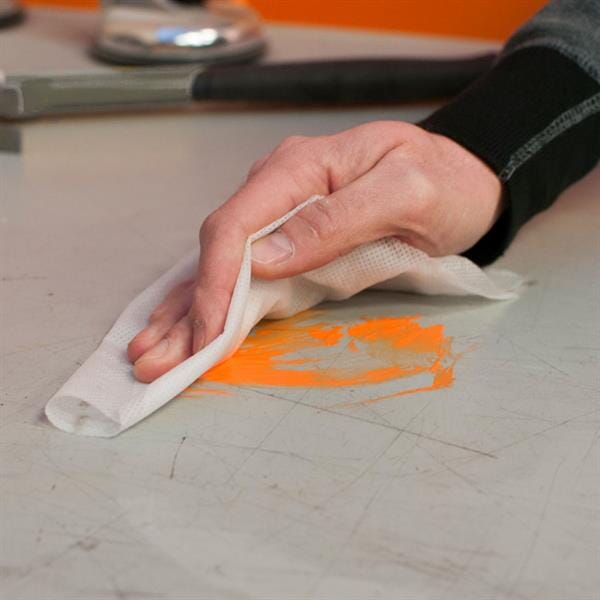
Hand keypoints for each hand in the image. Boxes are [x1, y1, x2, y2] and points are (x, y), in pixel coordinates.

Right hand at [128, 121, 501, 381]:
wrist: (464, 180)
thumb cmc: (445, 184)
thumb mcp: (405, 192)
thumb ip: (335, 219)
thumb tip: (265, 258)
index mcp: (300, 168)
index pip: (236, 226)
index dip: (215, 285)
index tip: (207, 335)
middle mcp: (278, 188)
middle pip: (218, 249)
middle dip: (189, 307)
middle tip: (156, 359)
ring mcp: (280, 213)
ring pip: (221, 264)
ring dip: (188, 311)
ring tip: (155, 352)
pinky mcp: (291, 240)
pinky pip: (243, 272)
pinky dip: (212, 303)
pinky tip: (185, 324)